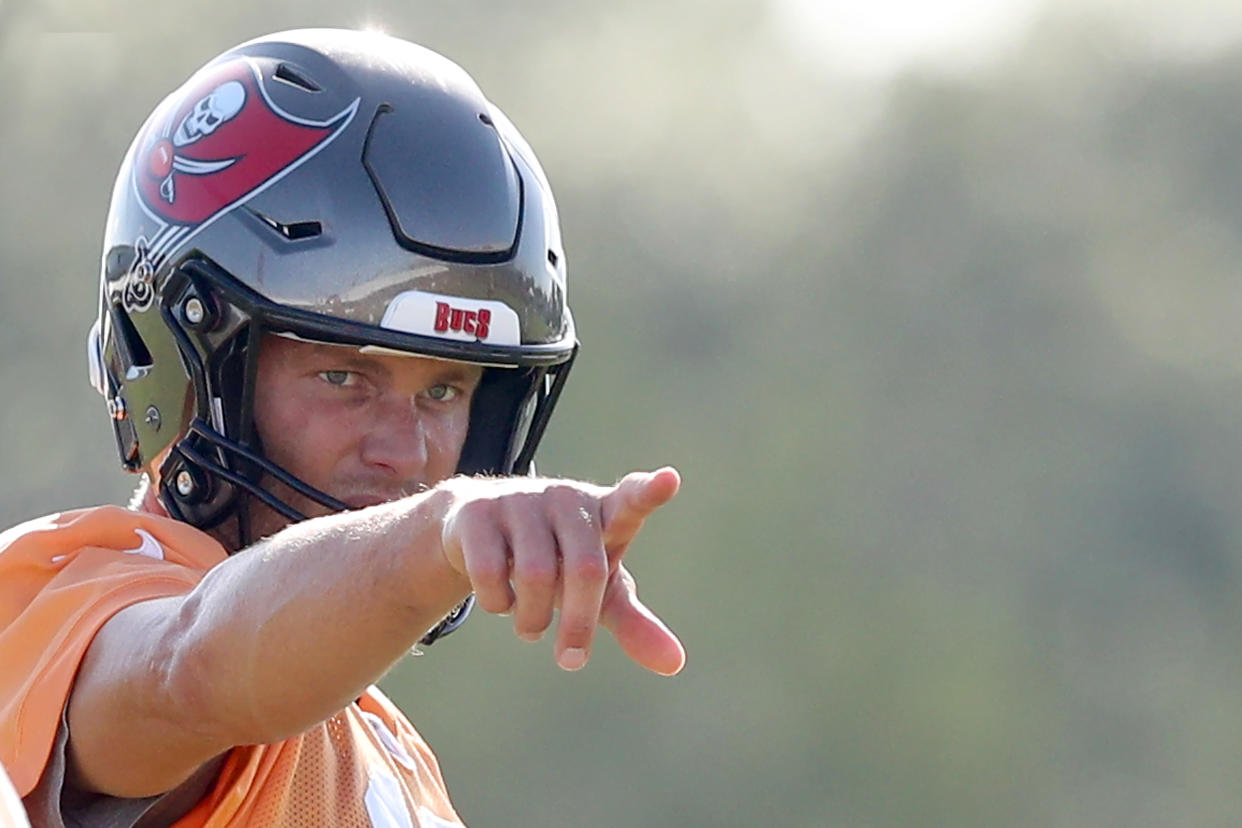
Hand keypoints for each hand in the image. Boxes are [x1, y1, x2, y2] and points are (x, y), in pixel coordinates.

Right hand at [438, 467, 684, 674]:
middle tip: (571, 659)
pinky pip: (491, 573)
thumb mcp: (598, 591)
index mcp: (605, 512)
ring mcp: (521, 500)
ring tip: (531, 628)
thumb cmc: (558, 560)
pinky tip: (501, 601)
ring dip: (533, 620)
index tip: (670, 480)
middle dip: (578, 624)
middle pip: (585, 569)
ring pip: (535, 575)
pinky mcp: (478, 512)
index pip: (632, 499)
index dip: (650, 492)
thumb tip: (675, 665)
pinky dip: (498, 604)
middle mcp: (567, 499)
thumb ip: (634, 623)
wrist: (477, 528)